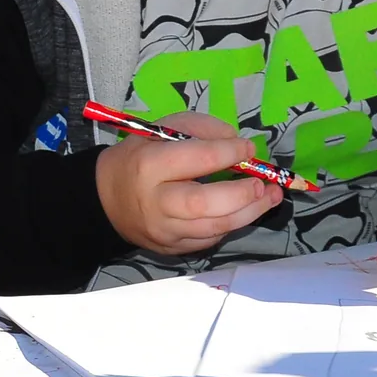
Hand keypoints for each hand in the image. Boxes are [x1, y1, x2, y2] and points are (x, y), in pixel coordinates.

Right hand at [93, 109, 281, 254]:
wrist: (106, 199)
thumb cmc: (138, 157)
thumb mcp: (160, 130)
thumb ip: (199, 128)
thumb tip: (236, 142)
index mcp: (149, 165)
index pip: (197, 158)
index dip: (230, 153)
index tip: (248, 148)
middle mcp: (155, 202)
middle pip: (205, 203)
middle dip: (242, 193)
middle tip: (263, 183)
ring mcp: (163, 230)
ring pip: (213, 228)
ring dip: (249, 213)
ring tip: (269, 198)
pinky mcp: (171, 248)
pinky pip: (209, 239)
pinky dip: (230, 224)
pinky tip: (242, 211)